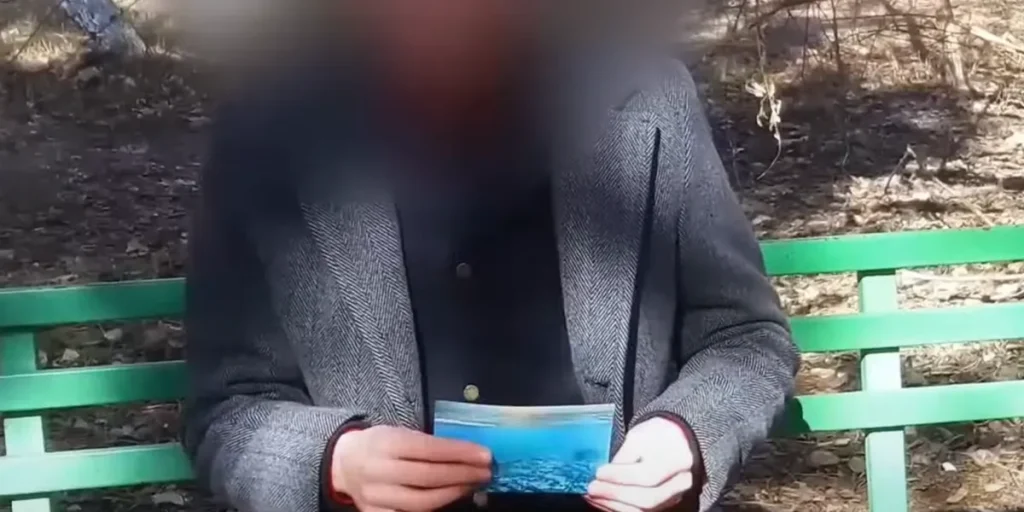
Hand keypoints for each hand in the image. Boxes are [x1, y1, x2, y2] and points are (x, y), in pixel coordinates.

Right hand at [331, 425, 491, 511]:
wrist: (344, 463)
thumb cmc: (380, 444)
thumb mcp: (400, 433)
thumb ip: (429, 443)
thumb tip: (469, 452)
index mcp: (386, 443)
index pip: (430, 449)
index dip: (460, 453)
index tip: (485, 455)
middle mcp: (379, 471)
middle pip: (428, 477)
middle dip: (462, 475)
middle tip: (485, 472)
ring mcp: (376, 497)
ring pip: (422, 502)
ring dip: (453, 494)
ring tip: (471, 486)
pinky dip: (433, 509)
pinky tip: (450, 499)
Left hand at [585, 417, 695, 511]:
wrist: (676, 439)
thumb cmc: (656, 434)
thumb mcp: (639, 436)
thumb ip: (624, 457)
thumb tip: (604, 477)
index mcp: (678, 460)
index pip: (647, 476)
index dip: (619, 477)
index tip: (599, 473)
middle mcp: (681, 482)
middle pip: (647, 499)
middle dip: (614, 495)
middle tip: (592, 488)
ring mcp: (676, 496)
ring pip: (644, 510)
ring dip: (614, 505)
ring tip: (593, 496)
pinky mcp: (667, 504)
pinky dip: (620, 508)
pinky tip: (604, 501)